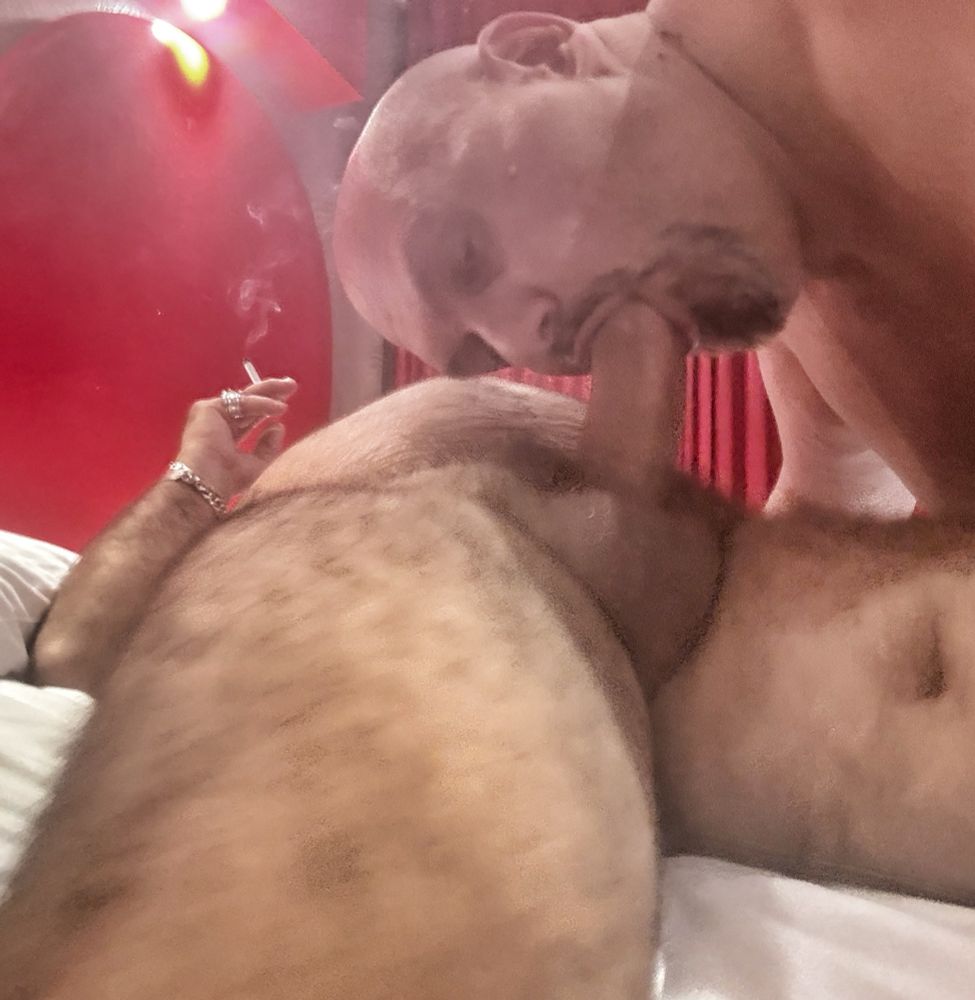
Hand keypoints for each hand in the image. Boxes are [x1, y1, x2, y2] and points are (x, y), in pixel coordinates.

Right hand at [175, 377, 297, 498]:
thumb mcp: (255, 463)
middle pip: (247, 402)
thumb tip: (278, 427)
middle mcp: (217, 422)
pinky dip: (262, 403)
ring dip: (269, 391)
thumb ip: (267, 446)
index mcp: (225, 435)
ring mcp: (211, 414)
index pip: (249, 415)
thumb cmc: (225, 479)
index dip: (266, 407)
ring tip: (290, 387)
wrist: (206, 483)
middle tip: (290, 384)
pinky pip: (241, 402)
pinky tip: (278, 408)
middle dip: (270, 391)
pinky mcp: (207, 408)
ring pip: (245, 397)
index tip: (285, 403)